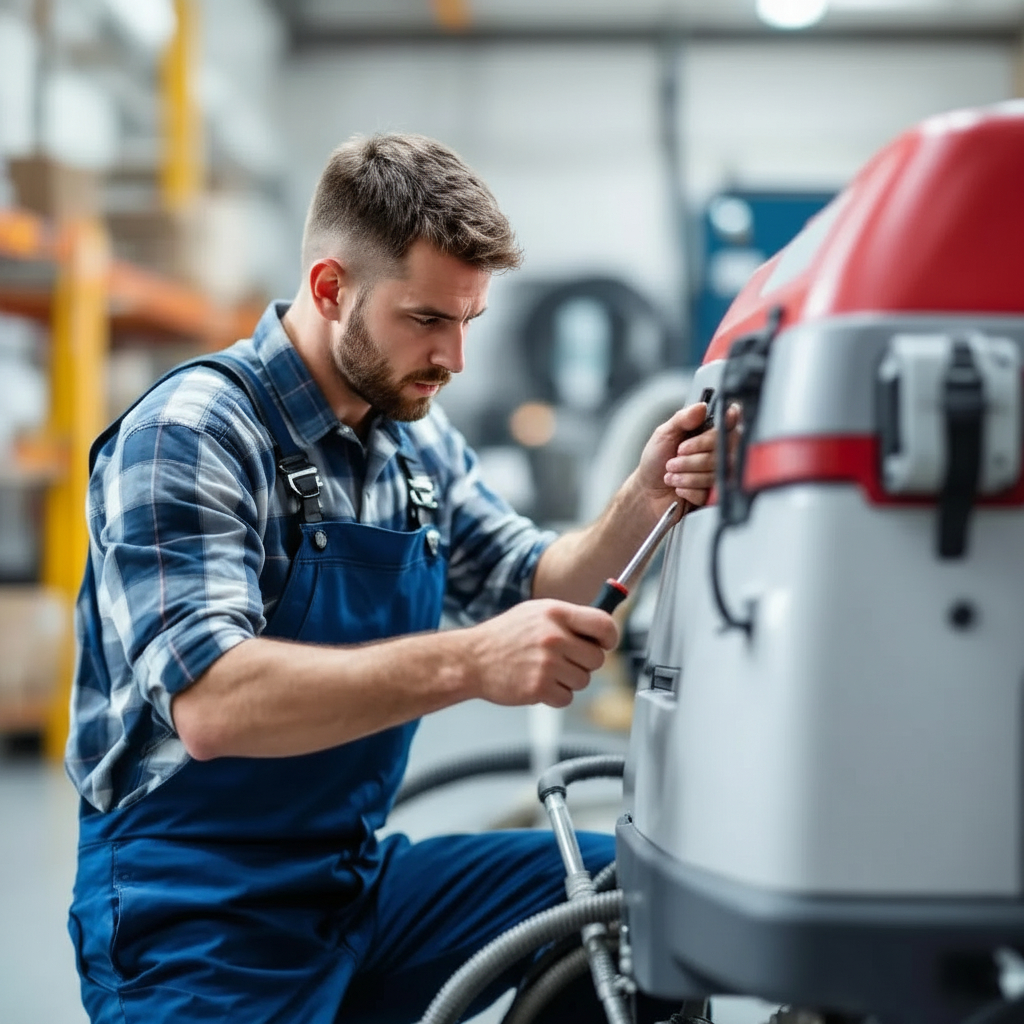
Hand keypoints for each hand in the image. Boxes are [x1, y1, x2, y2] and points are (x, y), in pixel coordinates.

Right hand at [462, 600, 618, 708]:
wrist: (471, 659)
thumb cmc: (503, 636)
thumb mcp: (535, 612)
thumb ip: (567, 618)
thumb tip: (600, 627)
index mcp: (556, 613)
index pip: (603, 624)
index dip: (609, 637)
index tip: (605, 642)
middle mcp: (554, 637)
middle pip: (597, 658)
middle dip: (585, 662)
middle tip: (565, 659)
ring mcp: (547, 664)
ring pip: (583, 680)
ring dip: (569, 680)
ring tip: (547, 670)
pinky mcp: (539, 688)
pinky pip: (567, 698)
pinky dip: (556, 695)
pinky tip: (539, 683)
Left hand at [636, 401, 739, 508]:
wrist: (647, 489)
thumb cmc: (656, 460)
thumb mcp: (664, 434)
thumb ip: (682, 419)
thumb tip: (700, 407)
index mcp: (707, 433)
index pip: (729, 426)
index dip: (726, 424)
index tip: (715, 427)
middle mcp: (716, 453)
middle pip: (720, 452)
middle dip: (691, 458)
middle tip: (674, 458)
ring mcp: (717, 475)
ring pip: (713, 474)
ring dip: (685, 475)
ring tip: (670, 474)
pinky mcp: (712, 495)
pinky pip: (707, 492)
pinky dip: (686, 489)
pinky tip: (678, 488)